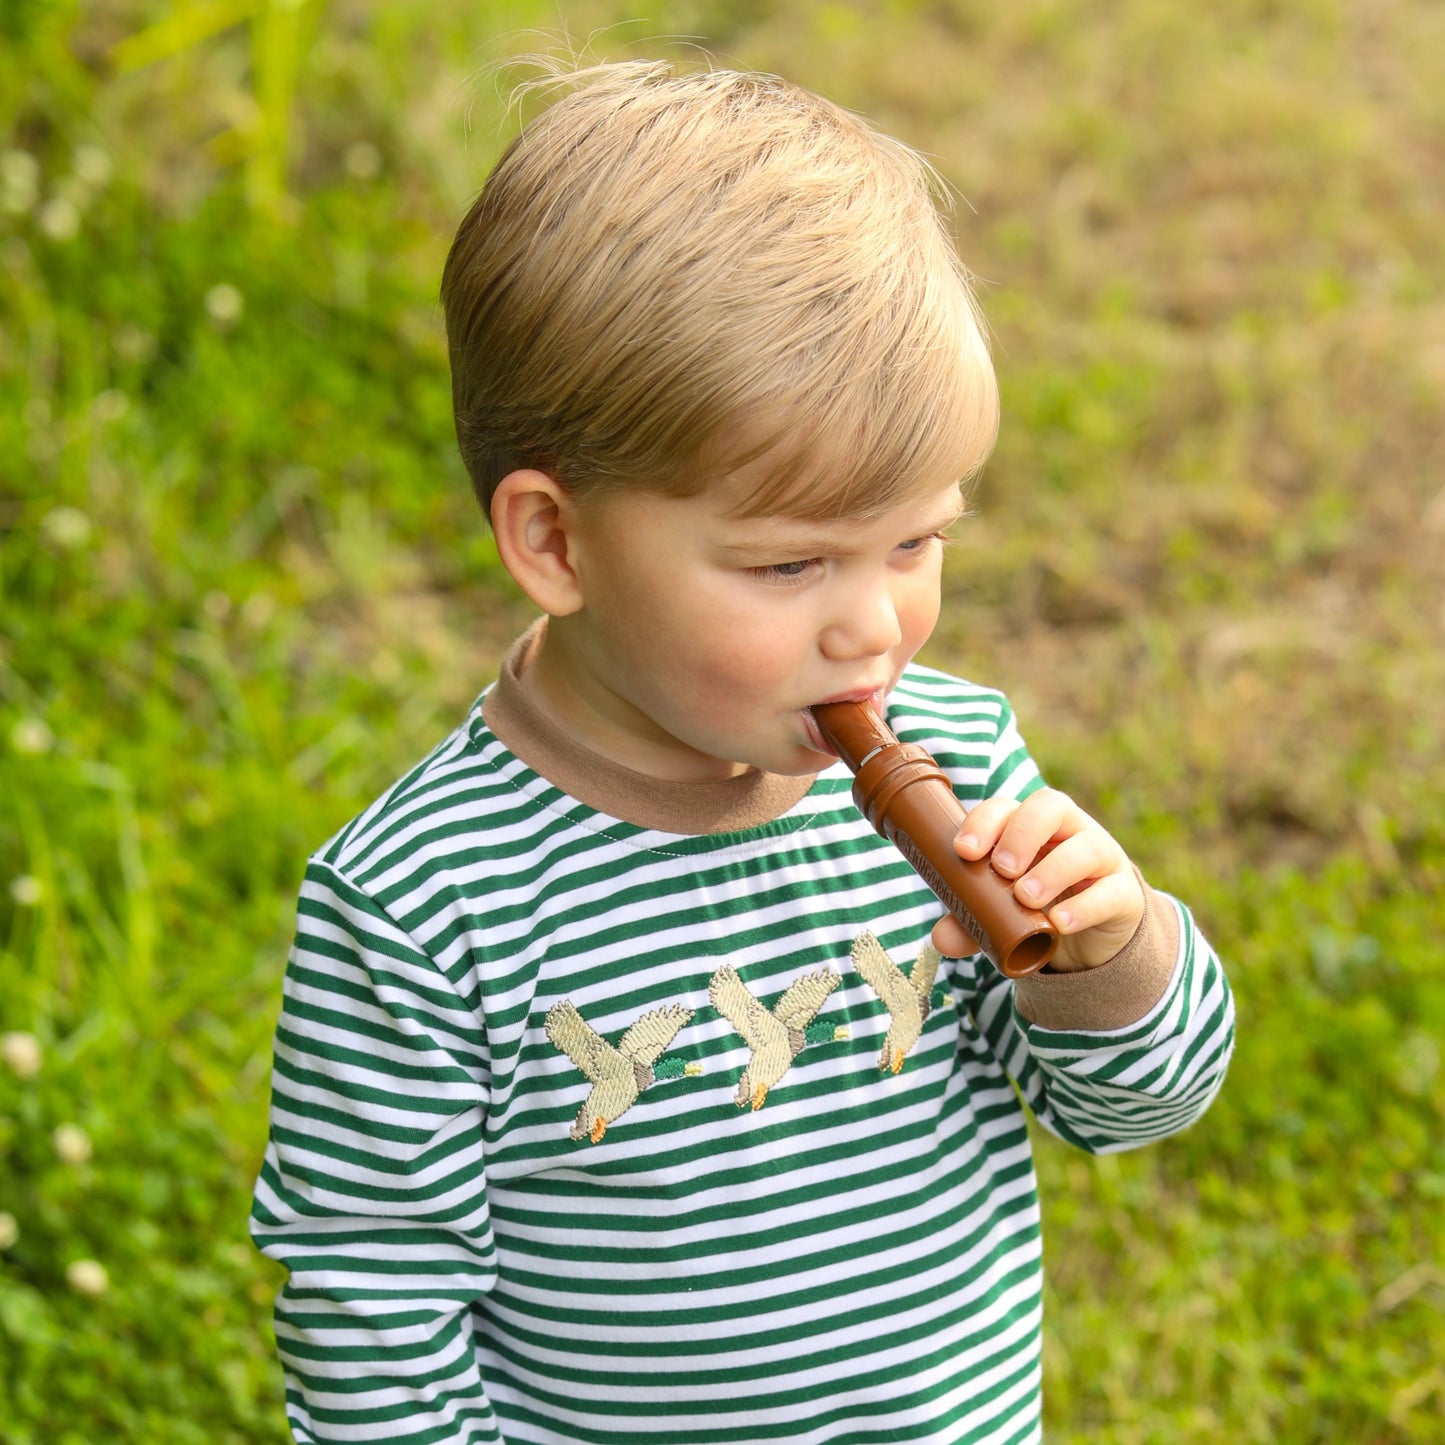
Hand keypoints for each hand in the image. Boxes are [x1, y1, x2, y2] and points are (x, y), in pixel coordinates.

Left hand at [930, 788, 1144, 970]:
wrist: (1090, 938)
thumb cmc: (1036, 907)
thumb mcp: (999, 913)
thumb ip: (970, 921)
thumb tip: (941, 938)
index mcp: (1029, 825)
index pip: (1007, 807)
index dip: (985, 822)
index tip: (964, 851)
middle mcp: (1068, 830)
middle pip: (1050, 806)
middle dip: (1022, 834)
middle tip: (1002, 869)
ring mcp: (1101, 857)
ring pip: (1086, 847)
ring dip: (1052, 870)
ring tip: (1027, 898)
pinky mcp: (1124, 893)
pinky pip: (1111, 892)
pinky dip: (1084, 906)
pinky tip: (1059, 923)